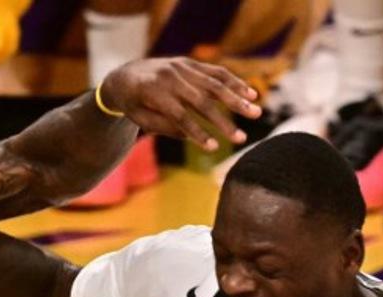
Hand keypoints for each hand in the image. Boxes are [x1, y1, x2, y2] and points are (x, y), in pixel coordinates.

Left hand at [99, 57, 262, 150]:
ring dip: (237, 98)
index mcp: (152, 91)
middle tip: (242, 138)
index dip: (197, 132)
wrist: (127, 74)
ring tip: (256, 112)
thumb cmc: (133, 103)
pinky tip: (251, 93)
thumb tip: (191, 136)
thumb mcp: (140, 119)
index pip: (179, 115)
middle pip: (201, 100)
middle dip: (223, 121)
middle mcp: (169, 75)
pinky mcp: (191, 63)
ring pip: (213, 83)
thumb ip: (164, 126)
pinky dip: (234, 82)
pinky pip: (215, 72)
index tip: (214, 148)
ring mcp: (182, 66)